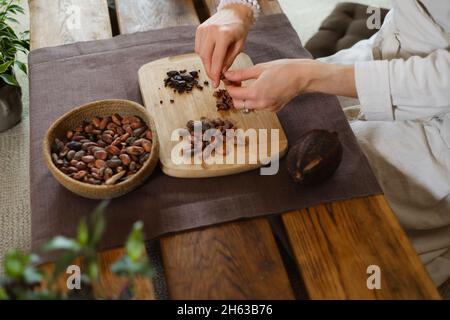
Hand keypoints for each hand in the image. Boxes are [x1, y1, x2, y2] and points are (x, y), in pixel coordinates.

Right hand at [195, 4, 252, 87]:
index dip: (215, 74)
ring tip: (214, 68)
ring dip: (206, 64)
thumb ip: (229, 60)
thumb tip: (220, 73)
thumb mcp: (239, 46)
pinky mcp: (199, 29)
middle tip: (214, 79)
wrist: (234, 12)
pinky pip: (198, 48)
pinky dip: (203, 56)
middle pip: (206, 58)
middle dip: (209, 71)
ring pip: (200, 54)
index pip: (216, 60)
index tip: (215, 83)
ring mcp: (203, 29)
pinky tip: (210, 58)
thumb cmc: (239, 29)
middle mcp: (211, 31)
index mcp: (223, 35)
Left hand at [225, 59, 356, 111]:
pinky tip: (260, 89)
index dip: (229, 86)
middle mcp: (261, 104)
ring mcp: (268, 108)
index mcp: (255, 93)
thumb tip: (227, 75)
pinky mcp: (274, 109)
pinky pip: (258, 107)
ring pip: (248, 107)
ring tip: (248, 84)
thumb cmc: (283, 68)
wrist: (303, 76)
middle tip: (237, 82)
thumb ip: (241, 74)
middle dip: (234, 94)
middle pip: (238, 104)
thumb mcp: (260, 68)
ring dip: (244, 97)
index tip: (229, 78)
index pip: (233, 93)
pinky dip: (255, 100)